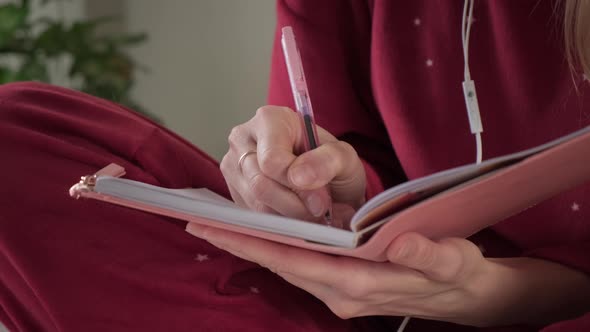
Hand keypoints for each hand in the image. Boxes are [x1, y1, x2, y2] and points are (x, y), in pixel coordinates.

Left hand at [185, 224, 589, 326]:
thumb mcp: (455, 261)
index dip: (258, 244)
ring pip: (288, 266)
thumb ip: (428, 253)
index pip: (299, 262)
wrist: (468, 294)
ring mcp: (341, 290)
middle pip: (283, 265)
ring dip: (256, 246)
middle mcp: (342, 292)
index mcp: (362, 285)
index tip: (221, 227)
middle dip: (242, 244)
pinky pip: (301, 265)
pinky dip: (278, 249)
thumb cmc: (460, 274)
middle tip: (201, 222)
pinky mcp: (344, 284)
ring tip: (222, 223)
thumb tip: (400, 241)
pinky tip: (264, 233)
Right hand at [220, 106, 365, 223]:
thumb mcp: (344, 157)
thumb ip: (328, 161)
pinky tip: (296, 215)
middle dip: (295, 205)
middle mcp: (243, 139)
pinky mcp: (233, 192)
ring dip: (289, 217)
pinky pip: (252, 216)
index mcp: (269, 120)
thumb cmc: (332, 163)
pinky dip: (279, 222)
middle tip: (321, 211)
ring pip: (255, 204)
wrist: (327, 180)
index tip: (321, 198)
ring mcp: (233, 167)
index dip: (296, 185)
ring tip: (313, 214)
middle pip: (260, 185)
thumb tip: (299, 177)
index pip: (271, 160)